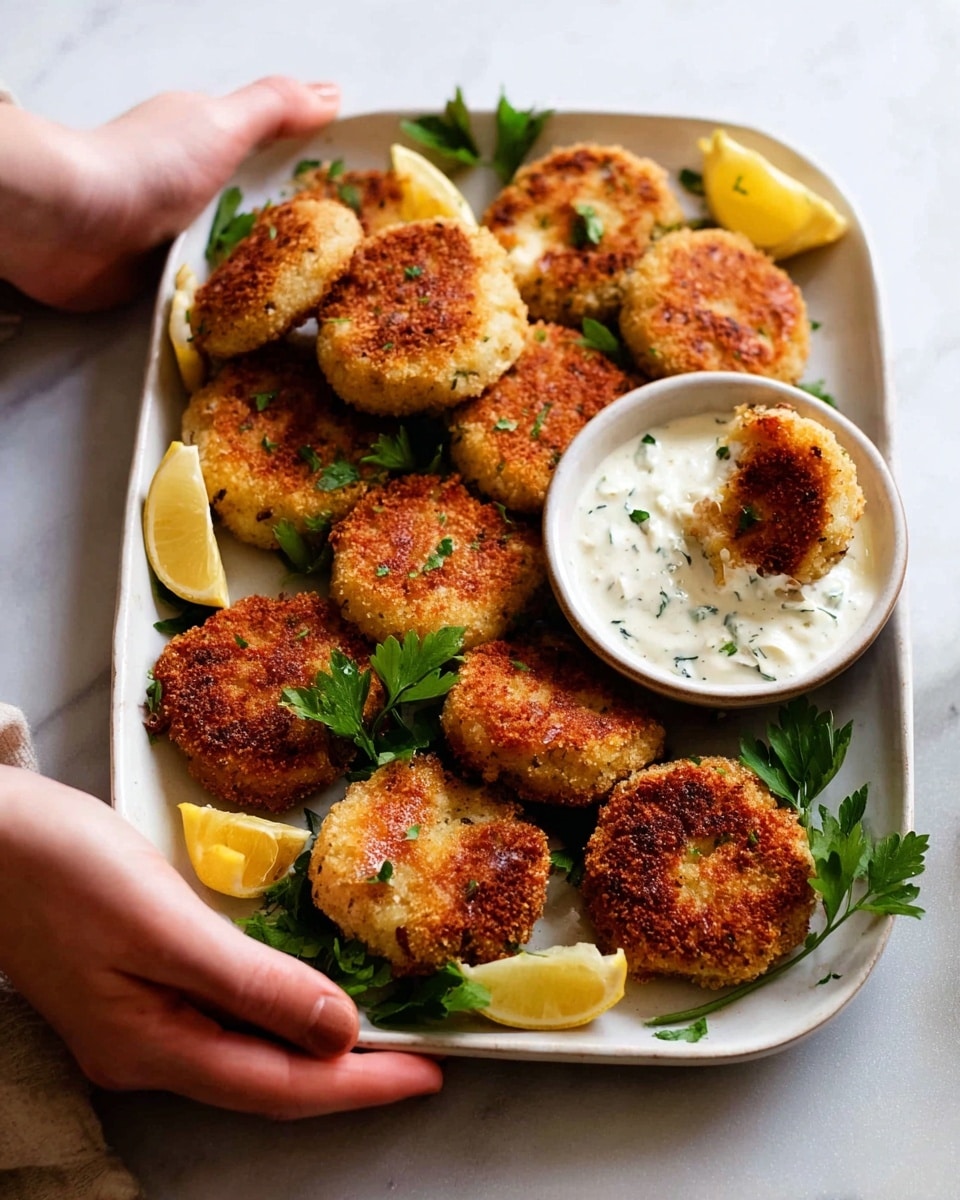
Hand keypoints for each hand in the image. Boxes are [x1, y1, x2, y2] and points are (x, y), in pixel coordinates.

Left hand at [0, 77, 339, 310]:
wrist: (72, 224)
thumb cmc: (148, 165)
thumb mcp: (224, 123)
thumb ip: (276, 107)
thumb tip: (332, 93)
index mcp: (206, 139)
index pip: (273, 154)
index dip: (314, 176)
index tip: (361, 207)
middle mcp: (191, 185)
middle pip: (260, 210)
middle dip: (300, 236)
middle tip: (352, 266)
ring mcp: (175, 234)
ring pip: (239, 256)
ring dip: (270, 277)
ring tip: (323, 302)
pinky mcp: (160, 281)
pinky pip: (213, 295)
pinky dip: (236, 306)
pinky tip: (269, 321)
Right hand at [0, 766, 441, 1117]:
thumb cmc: (63, 868)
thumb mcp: (162, 923)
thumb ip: (251, 983)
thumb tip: (339, 1033)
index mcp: (153, 1047)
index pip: (280, 1086)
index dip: (361, 1086)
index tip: (431, 1074)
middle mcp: (147, 1052)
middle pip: (268, 1081)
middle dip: (349, 1075)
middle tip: (423, 1055)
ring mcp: (138, 1024)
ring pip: (248, 1053)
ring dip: (317, 1048)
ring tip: (384, 1032)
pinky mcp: (136, 987)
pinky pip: (226, 1019)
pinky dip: (278, 1014)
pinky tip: (304, 996)